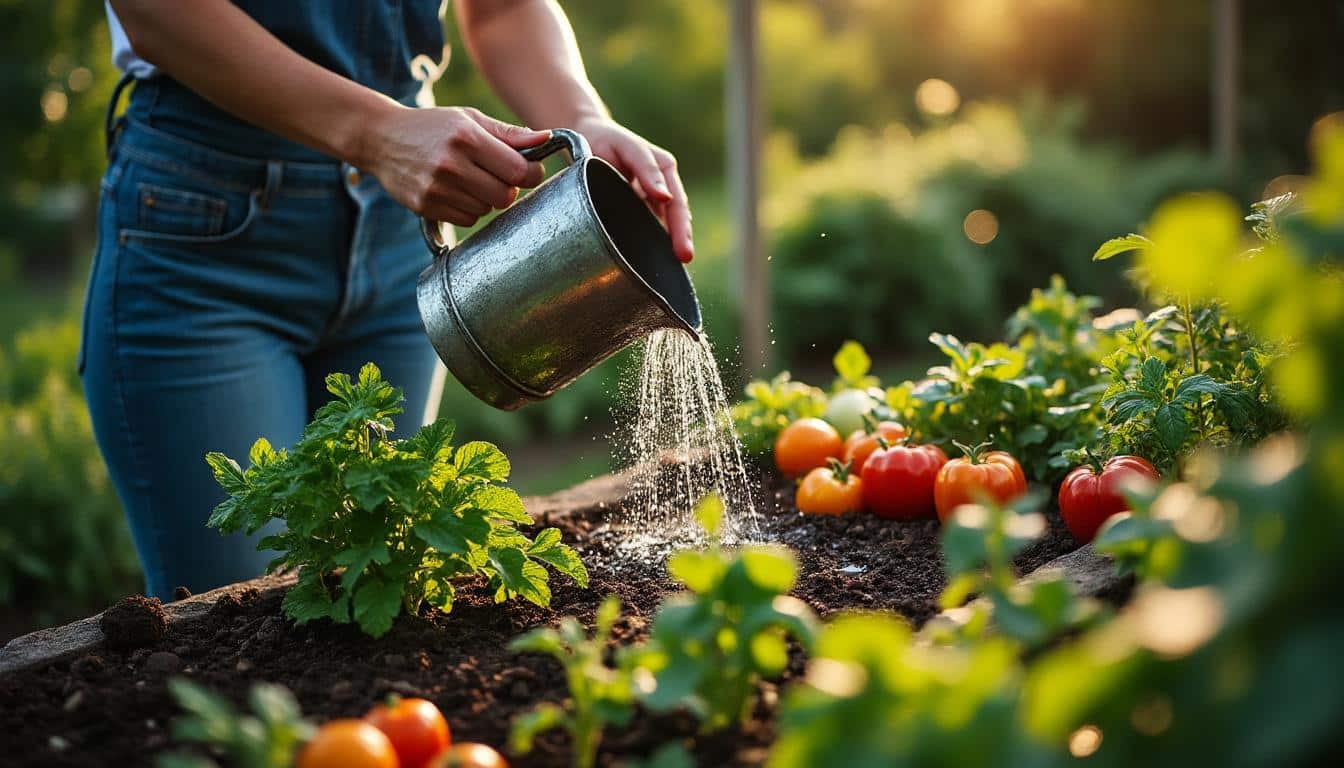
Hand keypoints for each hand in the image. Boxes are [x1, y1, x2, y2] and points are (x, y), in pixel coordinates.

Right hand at [363, 105, 549, 226]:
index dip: (532, 174)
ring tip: (471, 179)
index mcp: (467, 138)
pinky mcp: (426, 206)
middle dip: (509, 188)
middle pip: (505, 196)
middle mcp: (451, 164)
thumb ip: (509, 134)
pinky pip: (466, 219)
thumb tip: (547, 139)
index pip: (518, 171)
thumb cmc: (433, 126)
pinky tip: (456, 191)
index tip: (530, 170)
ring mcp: (437, 188)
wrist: (381, 138)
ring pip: (486, 210)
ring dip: (487, 199)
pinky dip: (469, 209)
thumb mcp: (470, 120)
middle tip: (499, 176)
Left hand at [572, 115, 693, 262]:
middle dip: (682, 240)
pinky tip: (653, 259)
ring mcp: (650, 199)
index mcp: (664, 169)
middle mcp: (662, 186)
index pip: (677, 203)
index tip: (682, 249)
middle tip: (684, 260)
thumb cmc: (605, 140)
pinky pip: (648, 227)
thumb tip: (665, 197)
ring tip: (672, 268)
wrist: (586, 136)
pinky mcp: (637, 208)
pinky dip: (653, 242)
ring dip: (669, 244)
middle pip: (677, 217)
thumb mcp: (626, 147)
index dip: (681, 227)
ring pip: (664, 225)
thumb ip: (645, 168)